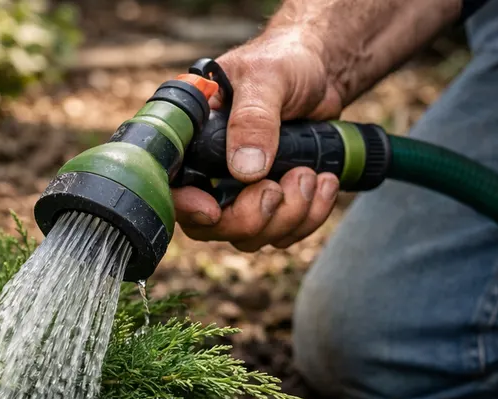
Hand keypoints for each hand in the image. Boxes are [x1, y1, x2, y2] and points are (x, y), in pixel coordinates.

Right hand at [173, 28, 343, 250]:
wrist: (322, 73)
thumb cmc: (285, 62)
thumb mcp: (267, 78)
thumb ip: (253, 119)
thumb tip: (244, 170)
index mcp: (192, 138)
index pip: (172, 187)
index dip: (187, 208)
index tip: (214, 209)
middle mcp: (208, 171)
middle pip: (212, 226)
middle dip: (253, 217)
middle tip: (283, 184)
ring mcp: (239, 192)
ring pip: (252, 237)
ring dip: (290, 215)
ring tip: (312, 174)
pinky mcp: (271, 204)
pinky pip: (284, 234)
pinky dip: (310, 216)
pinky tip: (325, 182)